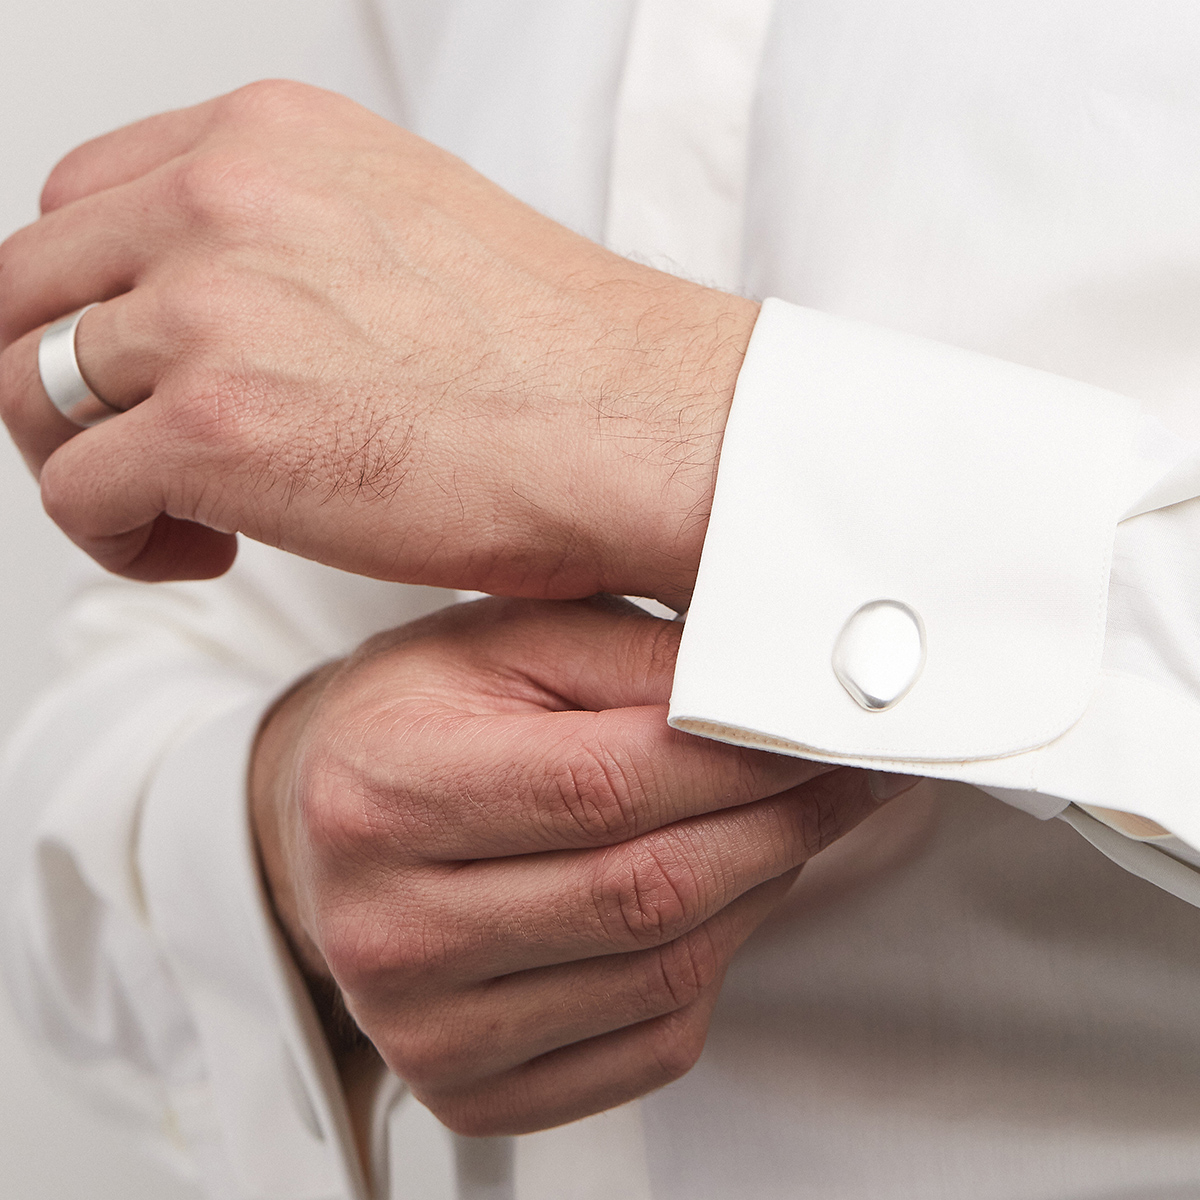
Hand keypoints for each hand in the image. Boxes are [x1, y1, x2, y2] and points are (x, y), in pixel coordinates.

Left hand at [0, 80, 755, 607]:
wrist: (646, 432)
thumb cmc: (562, 364)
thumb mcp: (407, 239)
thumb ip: (293, 251)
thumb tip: (231, 322)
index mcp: (271, 142)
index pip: (83, 202)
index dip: (96, 306)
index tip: (151, 377)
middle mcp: (224, 200)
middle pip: (26, 288)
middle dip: (61, 386)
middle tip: (141, 455)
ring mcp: (212, 310)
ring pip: (27, 389)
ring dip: (84, 465)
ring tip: (180, 517)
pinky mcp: (218, 429)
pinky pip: (75, 492)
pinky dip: (117, 539)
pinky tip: (203, 556)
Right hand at [251, 596, 908, 1135]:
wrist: (327, 822)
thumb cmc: (417, 718)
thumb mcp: (510, 640)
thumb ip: (637, 654)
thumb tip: (770, 683)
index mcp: (383, 791)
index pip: (603, 785)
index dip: (743, 761)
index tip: (825, 731)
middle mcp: (387, 927)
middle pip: (644, 891)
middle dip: (780, 825)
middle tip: (841, 775)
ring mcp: (425, 1027)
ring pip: (665, 973)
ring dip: (760, 892)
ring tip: (779, 822)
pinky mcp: (469, 1089)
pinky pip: (652, 1043)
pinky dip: (716, 965)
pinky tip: (718, 898)